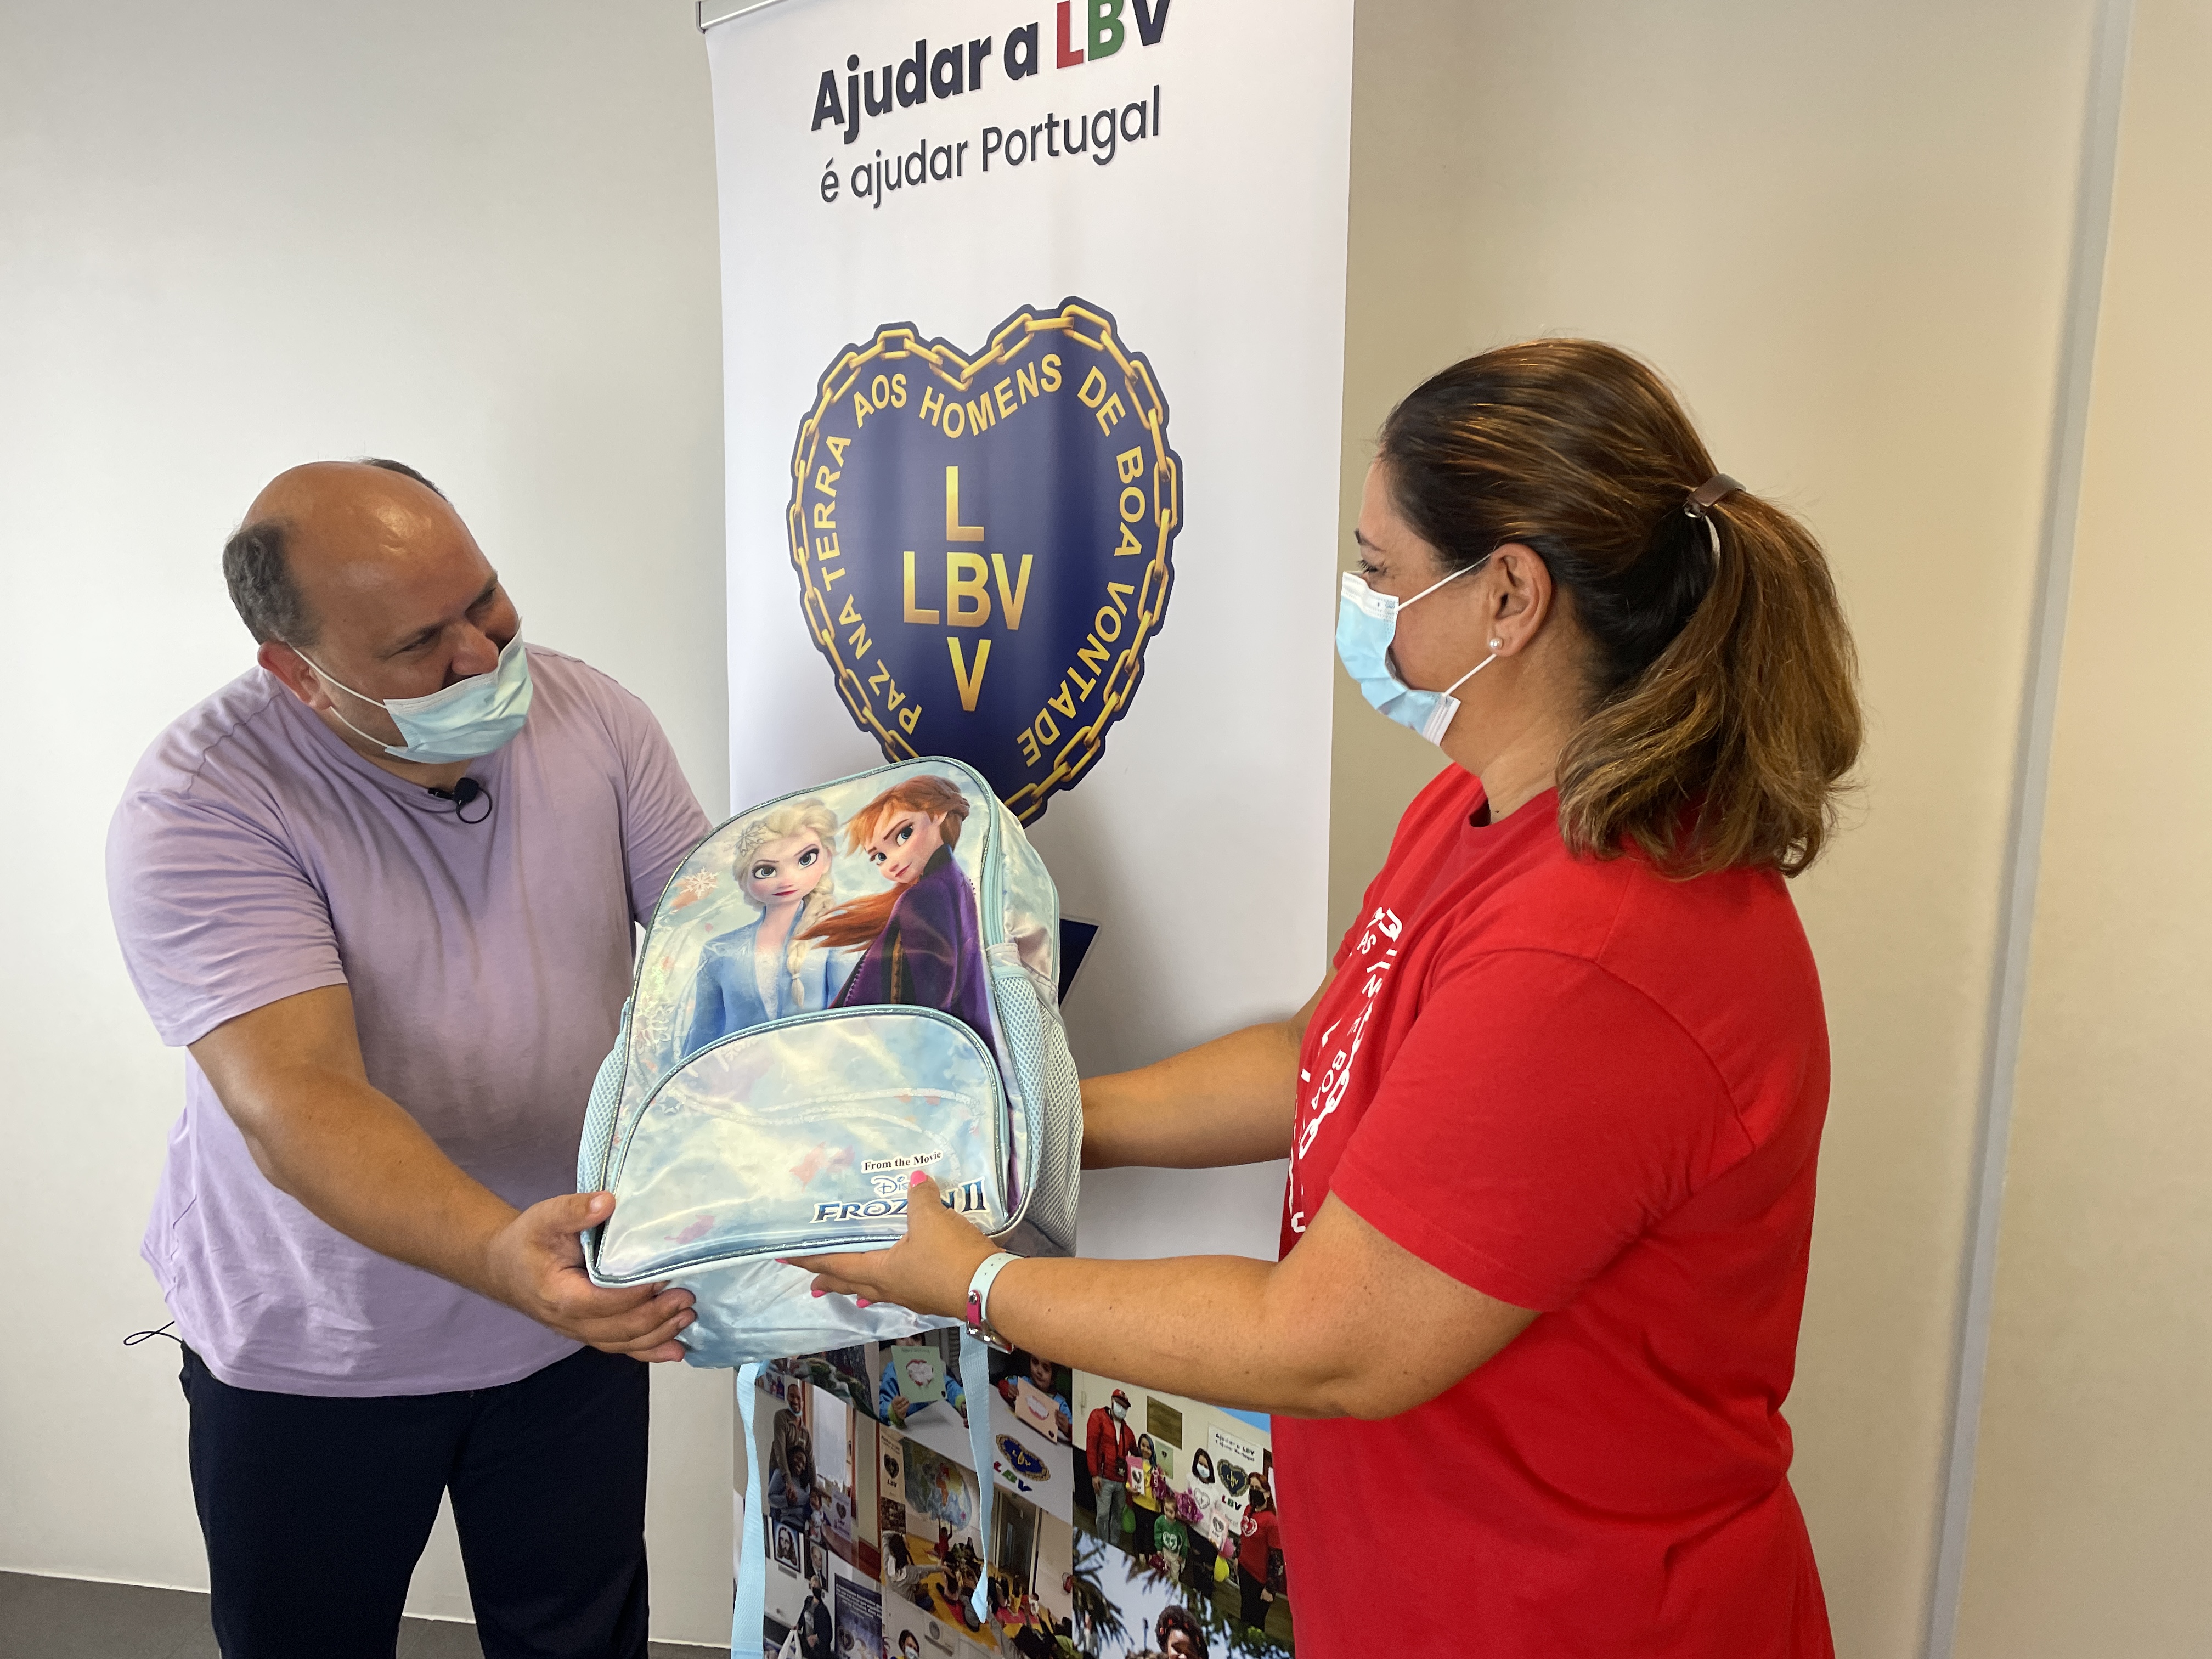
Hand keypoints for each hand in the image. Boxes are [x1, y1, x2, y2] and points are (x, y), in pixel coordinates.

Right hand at [480, 1191, 695, 1360]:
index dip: (637, 1294)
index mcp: (560, 1296)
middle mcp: (570, 1321)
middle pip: (619, 1328)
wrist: (505, 1267)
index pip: (604, 1302)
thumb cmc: (527, 1241)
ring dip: (658, 1334)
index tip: (665, 1276)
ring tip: (688, 1318)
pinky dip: (649, 1350)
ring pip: (623, 1342)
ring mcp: (580, 1331)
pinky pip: (621, 1346)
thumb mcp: (544, 1217)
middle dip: (656, 1316)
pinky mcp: (589, 1331)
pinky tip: (675, 1350)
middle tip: (687, 1298)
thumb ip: (575, 1210)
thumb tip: (608, 1202)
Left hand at [783, 1170, 996, 1318]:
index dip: (810, 1259)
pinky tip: (899, 1284)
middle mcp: (890, 1288)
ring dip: (859, 1287)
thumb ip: (919, 1198)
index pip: (836, 1264)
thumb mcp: (932, 1218)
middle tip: (811, 1282)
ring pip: (876, 1291)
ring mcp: (912, 1296)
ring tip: (849, 1288)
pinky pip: (901, 1291)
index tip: (786, 1259)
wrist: (989, 1288)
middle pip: (852, 1284)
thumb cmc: (950, 1256)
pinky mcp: (932, 1298)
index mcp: (880, 1271)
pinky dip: (889, 1286)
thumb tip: (915, 1179)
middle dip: (830, 1281)